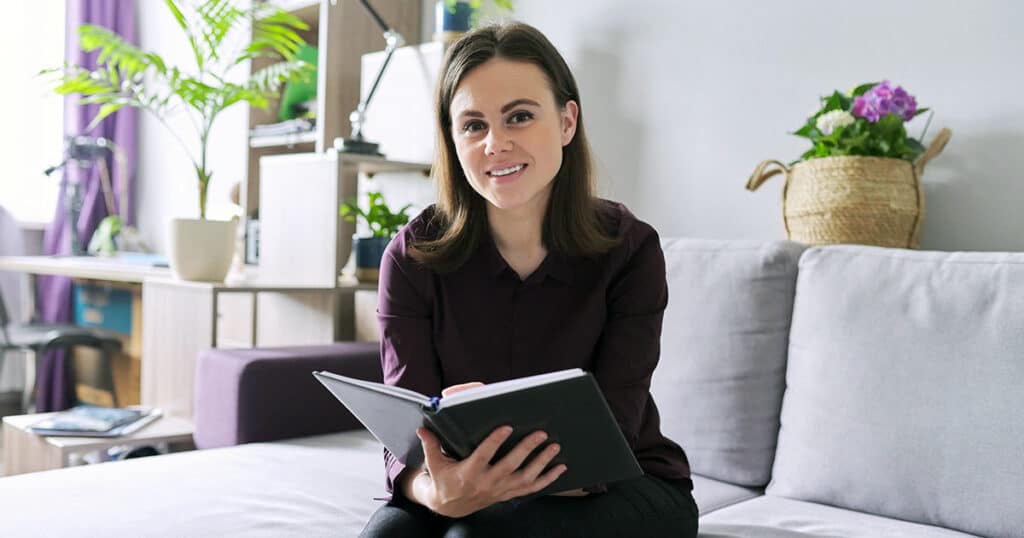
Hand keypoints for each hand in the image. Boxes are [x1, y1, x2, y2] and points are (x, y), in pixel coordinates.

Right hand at [441, 383, 585, 498]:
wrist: (450, 505)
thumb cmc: (443, 479)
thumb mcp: (434, 463)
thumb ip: (431, 444)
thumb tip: (422, 428)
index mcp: (470, 472)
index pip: (484, 455)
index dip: (495, 441)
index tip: (507, 426)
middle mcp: (487, 482)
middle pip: (511, 465)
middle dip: (527, 449)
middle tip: (541, 433)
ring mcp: (501, 490)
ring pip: (525, 477)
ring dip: (542, 462)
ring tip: (555, 446)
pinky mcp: (509, 494)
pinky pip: (532, 488)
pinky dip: (548, 479)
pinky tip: (561, 468)